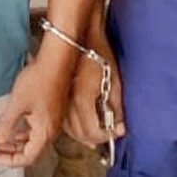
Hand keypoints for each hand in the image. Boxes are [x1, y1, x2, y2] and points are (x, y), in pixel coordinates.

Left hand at [0, 52, 70, 167]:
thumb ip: (7, 124)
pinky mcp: (52, 112)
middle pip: (33, 151)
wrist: (55, 63)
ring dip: (18, 143)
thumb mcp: (17, 103)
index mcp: (45, 132)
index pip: (28, 157)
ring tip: (3, 140)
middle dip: (14, 153)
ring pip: (35, 140)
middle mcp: (51, 130)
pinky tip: (15, 126)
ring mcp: (53, 121)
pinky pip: (38, 130)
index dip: (11, 160)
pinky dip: (24, 132)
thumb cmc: (39, 80)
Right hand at [61, 34, 123, 150]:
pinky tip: (83, 128)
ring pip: (70, 130)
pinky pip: (63, 121)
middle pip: (80, 134)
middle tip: (111, 133)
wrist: (79, 38)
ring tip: (98, 134)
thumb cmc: (98, 54)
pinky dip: (73, 128)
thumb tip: (118, 125)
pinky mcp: (56, 97)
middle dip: (98, 138)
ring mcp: (59, 100)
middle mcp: (67, 103)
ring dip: (84, 136)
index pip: (94, 130)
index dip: (109, 134)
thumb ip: (115, 106)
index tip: (120, 129)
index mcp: (82, 99)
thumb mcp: (114, 81)